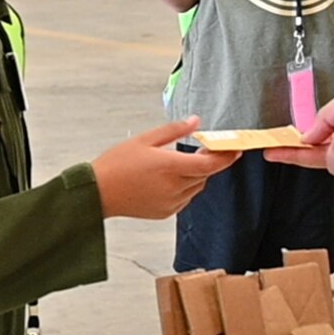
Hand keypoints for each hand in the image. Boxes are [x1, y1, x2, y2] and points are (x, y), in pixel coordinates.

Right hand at [93, 117, 238, 219]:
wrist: (98, 193)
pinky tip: (169, 178)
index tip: (236, 149)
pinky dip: (185, 187)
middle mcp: (175, 187)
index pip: (210, 164)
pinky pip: (185, 198)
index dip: (226, 157)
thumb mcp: (145, 140)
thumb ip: (174, 131)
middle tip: (207, 149)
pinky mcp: (165, 212)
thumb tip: (196, 122)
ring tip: (181, 162)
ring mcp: (171, 202)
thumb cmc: (117, 164)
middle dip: (210, 162)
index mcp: (171, 167)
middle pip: (206, 175)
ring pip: (196, 187)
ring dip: (196, 175)